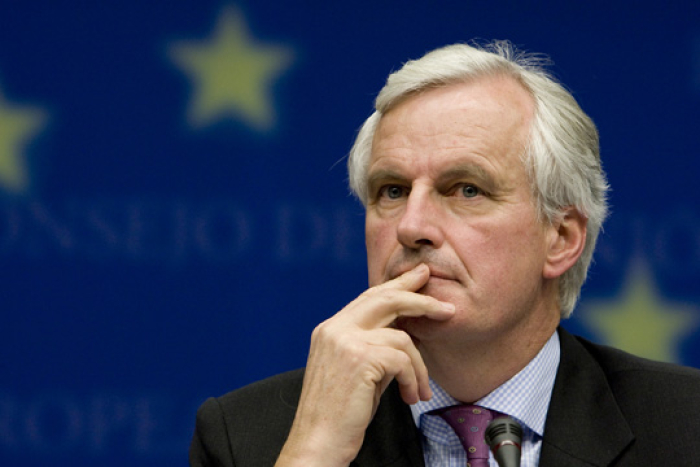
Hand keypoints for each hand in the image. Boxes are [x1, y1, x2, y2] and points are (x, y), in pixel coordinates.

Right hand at [275, 264, 454, 466]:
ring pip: (402, 337)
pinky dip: (413, 380)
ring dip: (420, 366)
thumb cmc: (340, 413)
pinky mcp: (359, 359)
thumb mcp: (356, 370)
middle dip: (421, 301)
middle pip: (386, 299)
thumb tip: (406, 332)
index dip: (398, 285)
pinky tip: (411, 397)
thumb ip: (374, 346)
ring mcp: (345, 341)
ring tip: (420, 389)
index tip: (420, 278)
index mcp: (330, 329)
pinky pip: (402, 360)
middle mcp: (334, 329)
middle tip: (447, 309)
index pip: (369, 297)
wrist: (318, 442)